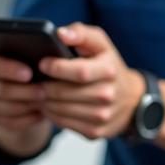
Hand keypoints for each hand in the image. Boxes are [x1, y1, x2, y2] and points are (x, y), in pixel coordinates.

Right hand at [0, 50, 51, 156]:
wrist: (29, 94)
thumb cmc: (36, 69)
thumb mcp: (38, 57)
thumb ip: (42, 51)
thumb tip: (57, 46)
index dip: (10, 69)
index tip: (29, 73)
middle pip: (1, 89)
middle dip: (24, 91)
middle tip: (43, 91)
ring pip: (5, 107)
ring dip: (27, 105)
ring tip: (45, 102)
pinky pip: (10, 122)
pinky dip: (28, 118)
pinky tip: (41, 114)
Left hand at [36, 23, 144, 140]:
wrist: (131, 99)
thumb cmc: (108, 66)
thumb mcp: (101, 45)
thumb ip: (81, 33)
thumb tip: (60, 34)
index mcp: (109, 70)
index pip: (80, 71)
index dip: (57, 68)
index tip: (42, 63)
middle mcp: (108, 95)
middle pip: (64, 93)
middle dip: (44, 86)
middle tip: (33, 80)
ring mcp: (102, 116)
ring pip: (60, 110)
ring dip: (44, 101)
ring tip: (38, 92)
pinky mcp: (95, 131)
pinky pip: (64, 124)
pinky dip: (52, 114)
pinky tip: (49, 105)